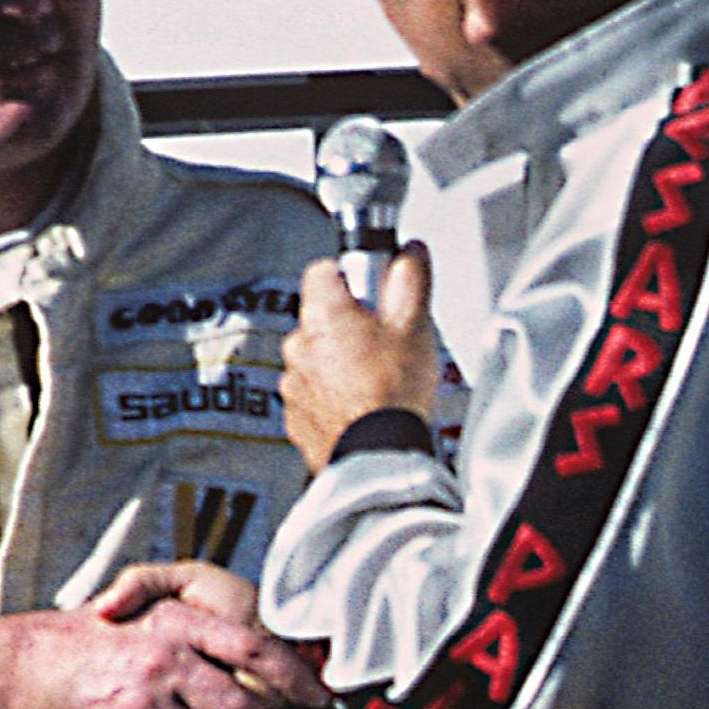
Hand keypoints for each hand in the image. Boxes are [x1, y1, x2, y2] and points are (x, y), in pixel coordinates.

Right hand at [0, 561, 323, 708]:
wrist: (39, 657)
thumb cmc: (108, 625)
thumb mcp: (152, 589)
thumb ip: (196, 591)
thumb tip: (240, 624)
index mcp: (181, 623)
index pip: (254, 648)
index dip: (292, 674)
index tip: (316, 693)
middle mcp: (166, 662)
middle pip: (240, 708)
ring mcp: (145, 702)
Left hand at [286, 247, 443, 473]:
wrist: (378, 456)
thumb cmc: (393, 394)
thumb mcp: (415, 325)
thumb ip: (411, 278)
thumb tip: (409, 252)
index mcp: (323, 314)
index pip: (323, 270)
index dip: (351, 276)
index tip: (372, 290)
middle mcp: (298, 344)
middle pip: (321, 316)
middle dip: (349, 324)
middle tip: (383, 342)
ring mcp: (293, 382)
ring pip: (316, 357)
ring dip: (339, 362)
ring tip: (375, 380)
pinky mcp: (295, 416)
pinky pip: (313, 393)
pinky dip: (332, 395)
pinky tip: (361, 405)